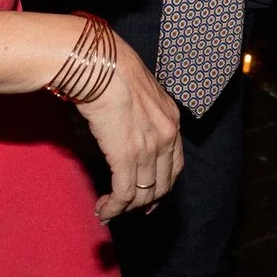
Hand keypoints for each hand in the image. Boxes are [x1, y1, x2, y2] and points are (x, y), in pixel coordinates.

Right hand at [74, 36, 183, 220]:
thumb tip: (129, 127)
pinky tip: (103, 209)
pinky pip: (124, 193)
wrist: (102, 66)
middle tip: (127, 209)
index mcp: (171, 122)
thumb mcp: (141, 93)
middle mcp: (166, 137)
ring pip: (142, 194)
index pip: (174, 166)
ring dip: (125, 208)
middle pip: (161, 184)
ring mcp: (148, 149)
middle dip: (145, 202)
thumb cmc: (113, 72)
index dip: (161, 187)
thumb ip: (143, 114)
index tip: (149, 198)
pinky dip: (113, 207)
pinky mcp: (126, 157)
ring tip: (108, 210)